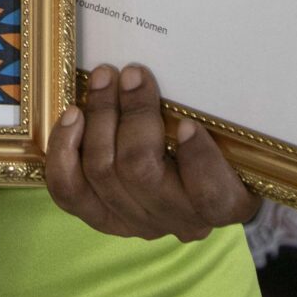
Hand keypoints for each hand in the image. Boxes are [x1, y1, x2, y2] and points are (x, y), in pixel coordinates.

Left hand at [43, 63, 257, 241]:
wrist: (195, 191)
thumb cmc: (219, 150)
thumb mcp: (232, 136)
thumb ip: (215, 115)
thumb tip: (165, 79)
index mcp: (224, 202)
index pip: (211, 194)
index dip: (197, 159)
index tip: (186, 124)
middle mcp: (177, 219)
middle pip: (141, 171)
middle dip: (132, 114)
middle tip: (131, 74)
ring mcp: (135, 222)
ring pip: (102, 172)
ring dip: (99, 117)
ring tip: (103, 78)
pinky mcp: (100, 217)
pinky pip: (69, 190)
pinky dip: (65, 149)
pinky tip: (73, 116)